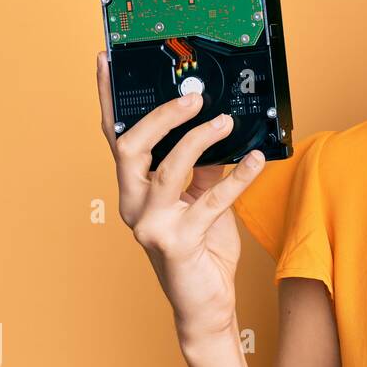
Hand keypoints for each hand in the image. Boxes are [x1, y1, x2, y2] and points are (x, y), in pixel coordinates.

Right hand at [96, 49, 265, 341]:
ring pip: (167, 171)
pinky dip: (238, 178)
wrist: (206, 304)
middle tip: (193, 96)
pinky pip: (210, 202)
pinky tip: (257, 160)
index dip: (108, 99)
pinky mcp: (179, 244)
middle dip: (162, 117)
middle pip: (131, 148)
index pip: (116, 136)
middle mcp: (133, 206)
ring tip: (226, 122)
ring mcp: (152, 226)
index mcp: (133, 189)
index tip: (108, 61)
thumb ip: (203, 166)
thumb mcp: (203, 199)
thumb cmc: (202, 250)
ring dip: (199, 140)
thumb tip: (216, 125)